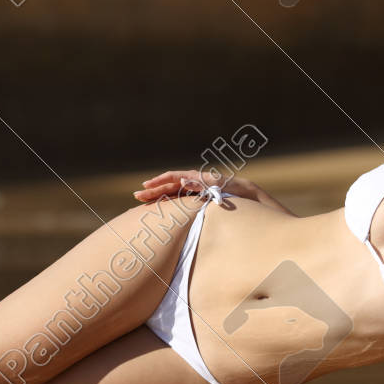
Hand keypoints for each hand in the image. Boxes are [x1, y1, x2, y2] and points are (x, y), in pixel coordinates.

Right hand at [133, 170, 255, 202]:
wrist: (246, 194)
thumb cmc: (234, 190)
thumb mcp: (219, 186)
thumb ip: (201, 183)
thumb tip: (182, 180)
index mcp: (197, 177)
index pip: (173, 177)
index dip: (159, 181)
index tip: (146, 186)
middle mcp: (194, 182)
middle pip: (169, 185)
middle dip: (153, 190)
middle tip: (137, 196)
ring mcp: (195, 190)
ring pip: (172, 193)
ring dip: (158, 196)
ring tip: (143, 201)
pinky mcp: (197, 198)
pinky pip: (179, 199)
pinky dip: (169, 202)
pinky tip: (160, 207)